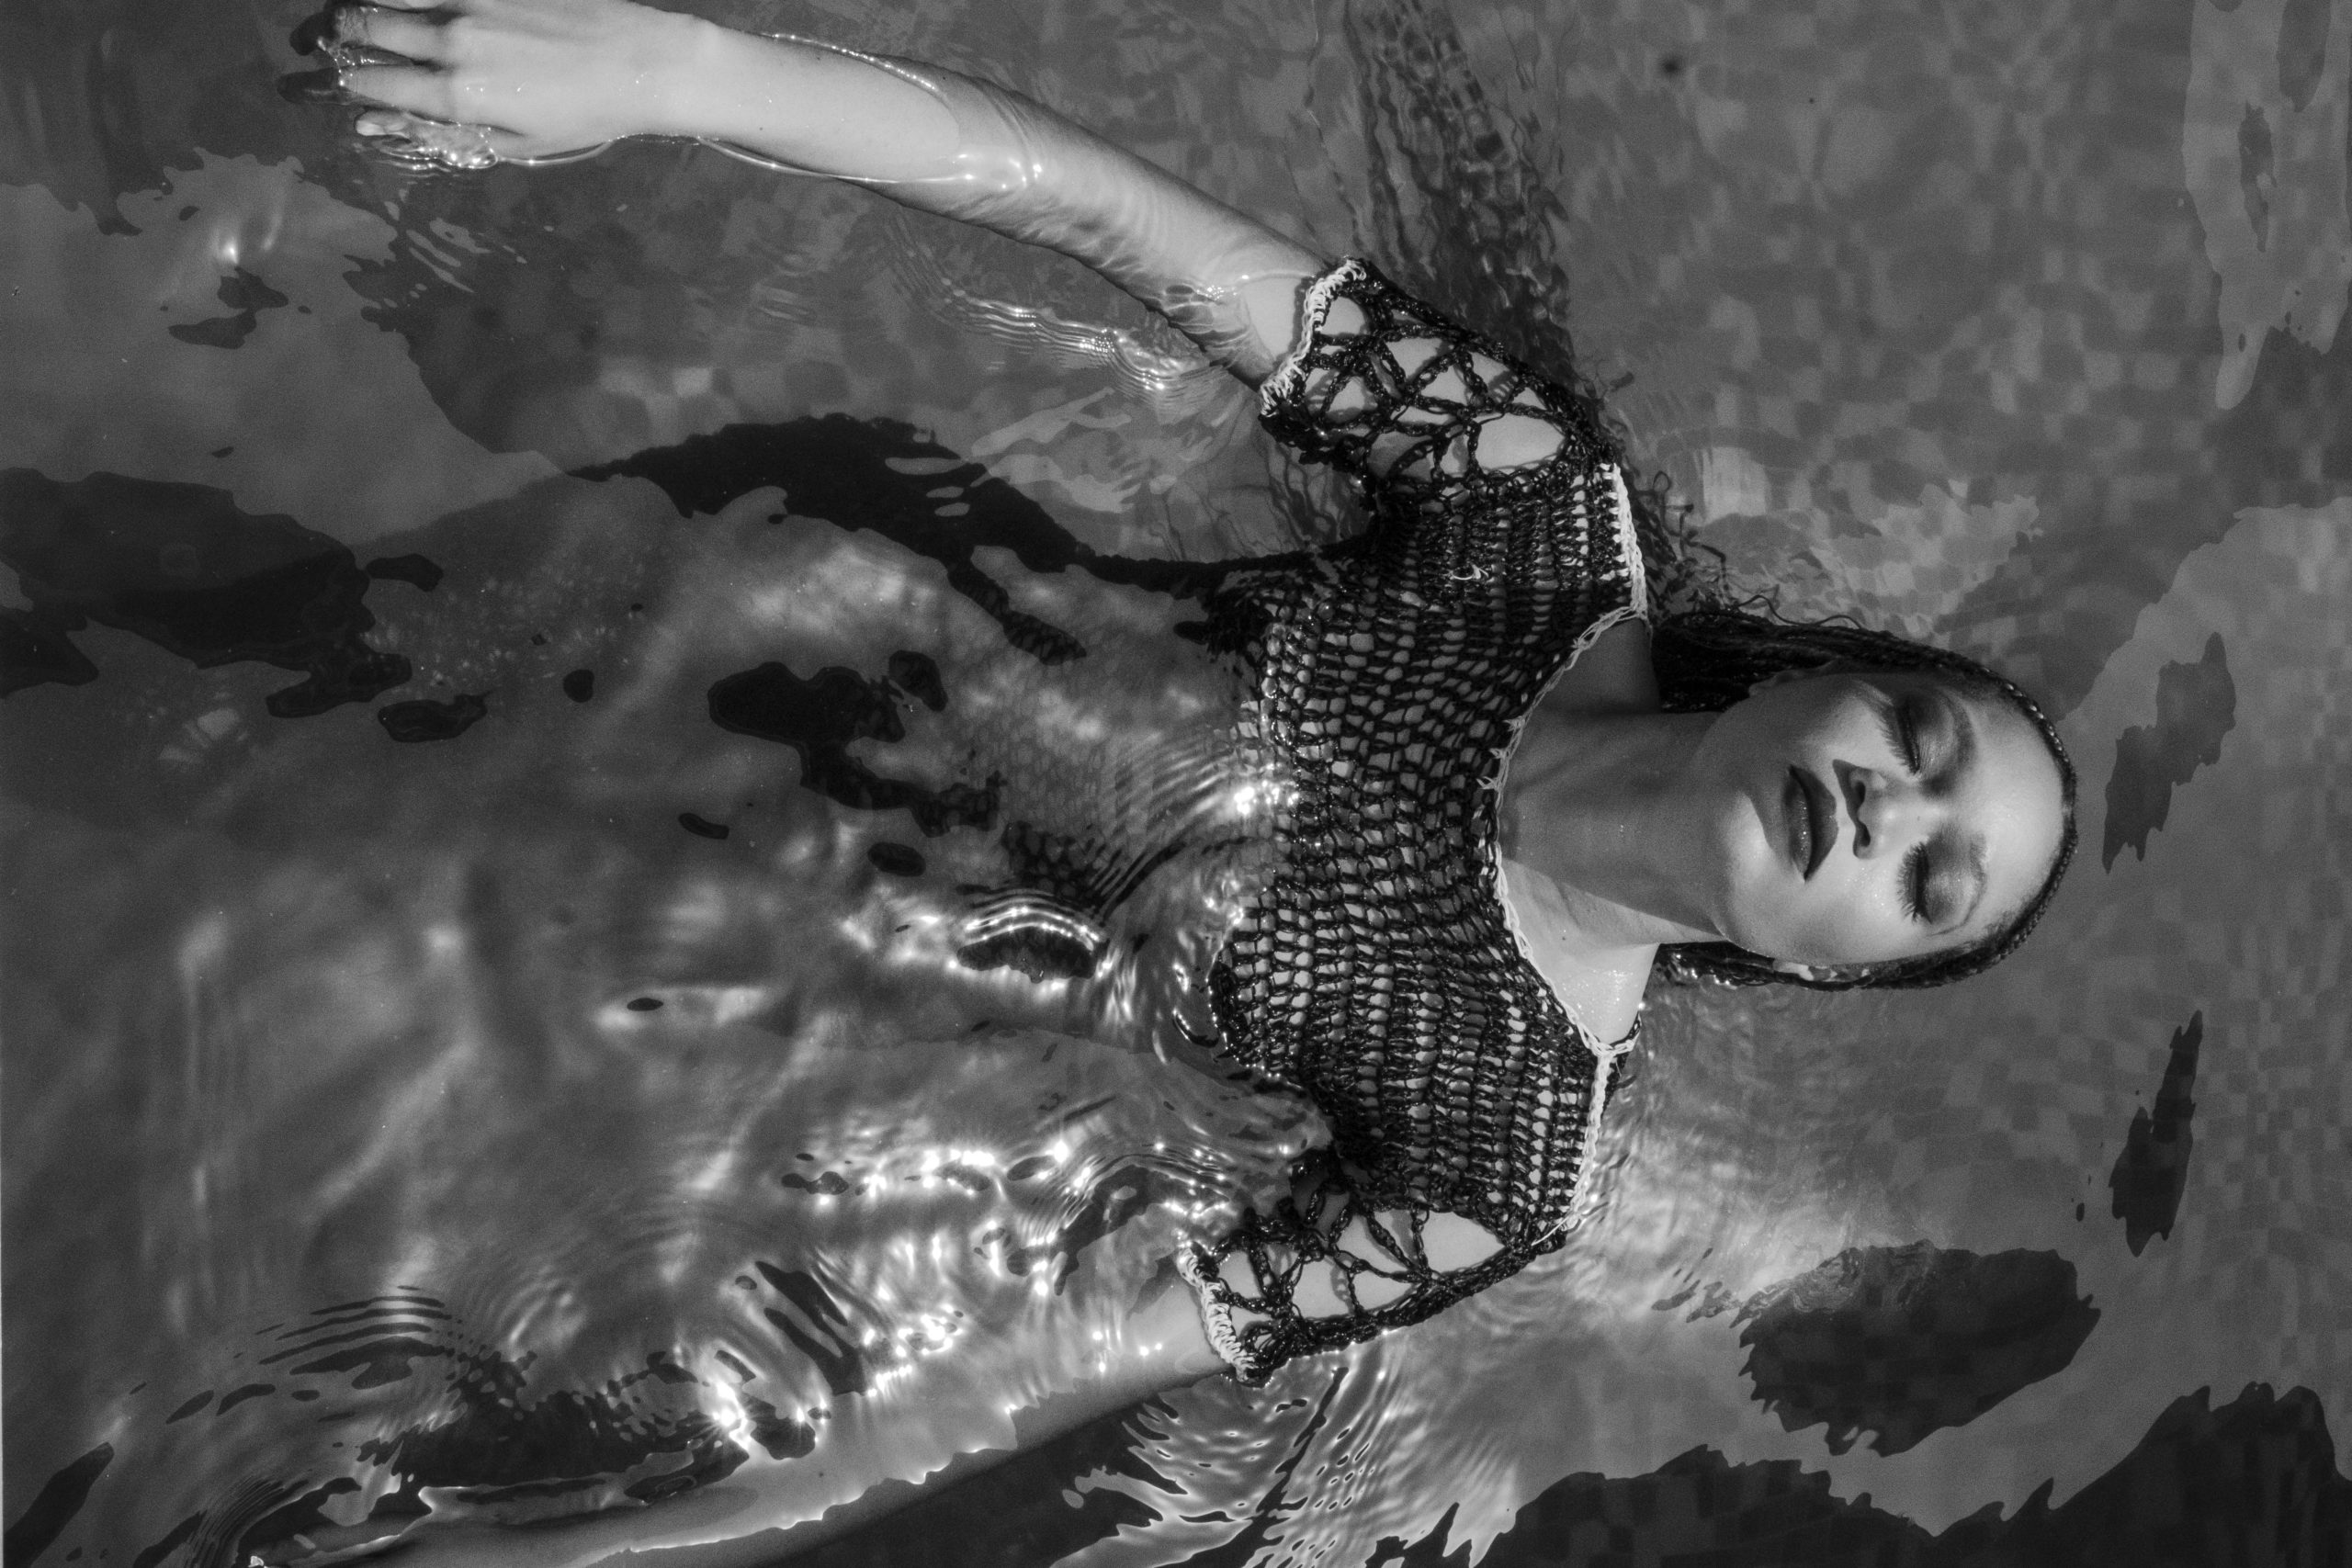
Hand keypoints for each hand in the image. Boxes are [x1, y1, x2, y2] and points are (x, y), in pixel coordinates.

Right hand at [302, 0, 709, 160]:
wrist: (640, 61)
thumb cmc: (581, 115)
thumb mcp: (511, 142)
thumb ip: (435, 132)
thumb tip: (368, 126)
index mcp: (456, 93)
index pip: (365, 84)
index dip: (327, 88)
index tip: (305, 88)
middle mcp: (451, 40)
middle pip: (357, 27)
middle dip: (321, 37)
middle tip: (306, 46)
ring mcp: (468, 0)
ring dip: (348, 5)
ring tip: (335, 19)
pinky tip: (387, 5)